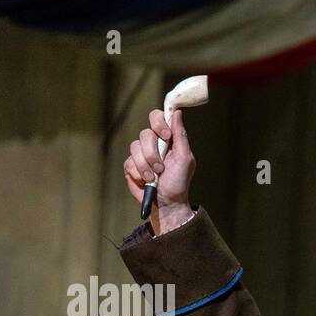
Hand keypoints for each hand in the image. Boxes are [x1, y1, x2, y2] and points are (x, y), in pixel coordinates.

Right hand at [122, 108, 195, 235]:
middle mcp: (152, 143)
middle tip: (161, 168)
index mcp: (166, 139)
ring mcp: (140, 154)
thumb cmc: (179, 182)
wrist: (167, 203)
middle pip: (145, 134)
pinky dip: (139, 174)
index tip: (166, 135)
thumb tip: (177, 113)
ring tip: (154, 178)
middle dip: (153, 153)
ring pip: (135, 147)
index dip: (158, 122)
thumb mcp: (185, 159)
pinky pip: (129, 162)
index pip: (157, 117)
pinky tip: (146, 182)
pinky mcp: (130, 166)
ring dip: (146, 166)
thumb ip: (181, 136)